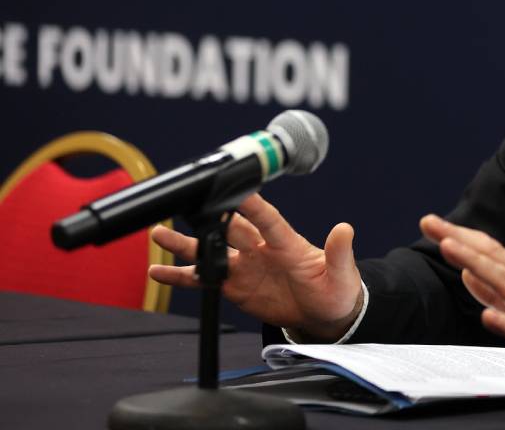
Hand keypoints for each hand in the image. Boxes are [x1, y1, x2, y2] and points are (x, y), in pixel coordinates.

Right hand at [148, 193, 362, 341]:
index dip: (254, 206)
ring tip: (158, 234)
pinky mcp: (235, 286)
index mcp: (287, 243)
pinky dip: (182, 275)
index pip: (268, 220)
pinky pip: (204, 279)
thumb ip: (339, 252)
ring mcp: (245, 266)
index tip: (237, 189)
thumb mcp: (341, 273)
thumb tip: (345, 228)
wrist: (324, 314)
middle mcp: (261, 249)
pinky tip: (159, 272)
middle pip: (231, 229)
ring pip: (211, 250)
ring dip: (185, 243)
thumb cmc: (335, 289)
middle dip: (210, 218)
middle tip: (185, 203)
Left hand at [420, 215, 504, 388]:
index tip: (431, 223)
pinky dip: (504, 320)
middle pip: (490, 257)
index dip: (459, 236)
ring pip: (503, 281)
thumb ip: (495, 292)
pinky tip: (486, 316)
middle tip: (429, 222)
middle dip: (458, 238)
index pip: (487, 251)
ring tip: (448, 247)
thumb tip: (465, 273)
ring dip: (474, 263)